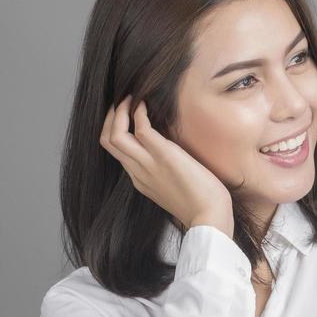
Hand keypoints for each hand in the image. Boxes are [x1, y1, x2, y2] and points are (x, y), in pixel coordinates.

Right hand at [100, 94, 233, 235]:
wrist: (209, 218)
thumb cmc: (201, 205)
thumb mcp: (174, 188)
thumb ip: (165, 172)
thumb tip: (170, 155)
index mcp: (140, 180)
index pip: (117, 152)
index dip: (116, 131)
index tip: (125, 116)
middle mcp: (138, 172)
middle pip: (107, 142)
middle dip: (109, 118)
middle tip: (120, 102)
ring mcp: (147, 164)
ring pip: (114, 135)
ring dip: (119, 112)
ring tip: (130, 98)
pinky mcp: (164, 156)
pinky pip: (141, 128)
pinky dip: (139, 112)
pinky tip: (146, 103)